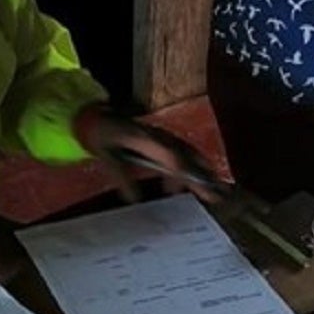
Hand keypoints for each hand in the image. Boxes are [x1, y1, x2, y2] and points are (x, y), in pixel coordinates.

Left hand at [76, 107, 222, 204]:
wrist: (96, 115)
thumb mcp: (106, 156)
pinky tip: (187, 183)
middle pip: (185, 154)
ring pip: (187, 152)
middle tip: (217, 193)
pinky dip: (191, 165)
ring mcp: (161, 135)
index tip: (196, 186)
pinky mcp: (161, 138)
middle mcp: (158, 135)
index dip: (183, 171)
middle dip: (202, 173)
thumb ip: (121, 176)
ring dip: (201, 169)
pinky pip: (181, 151)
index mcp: (145, 138)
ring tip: (213, 189)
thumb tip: (135, 199)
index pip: (169, 156)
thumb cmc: (101, 135)